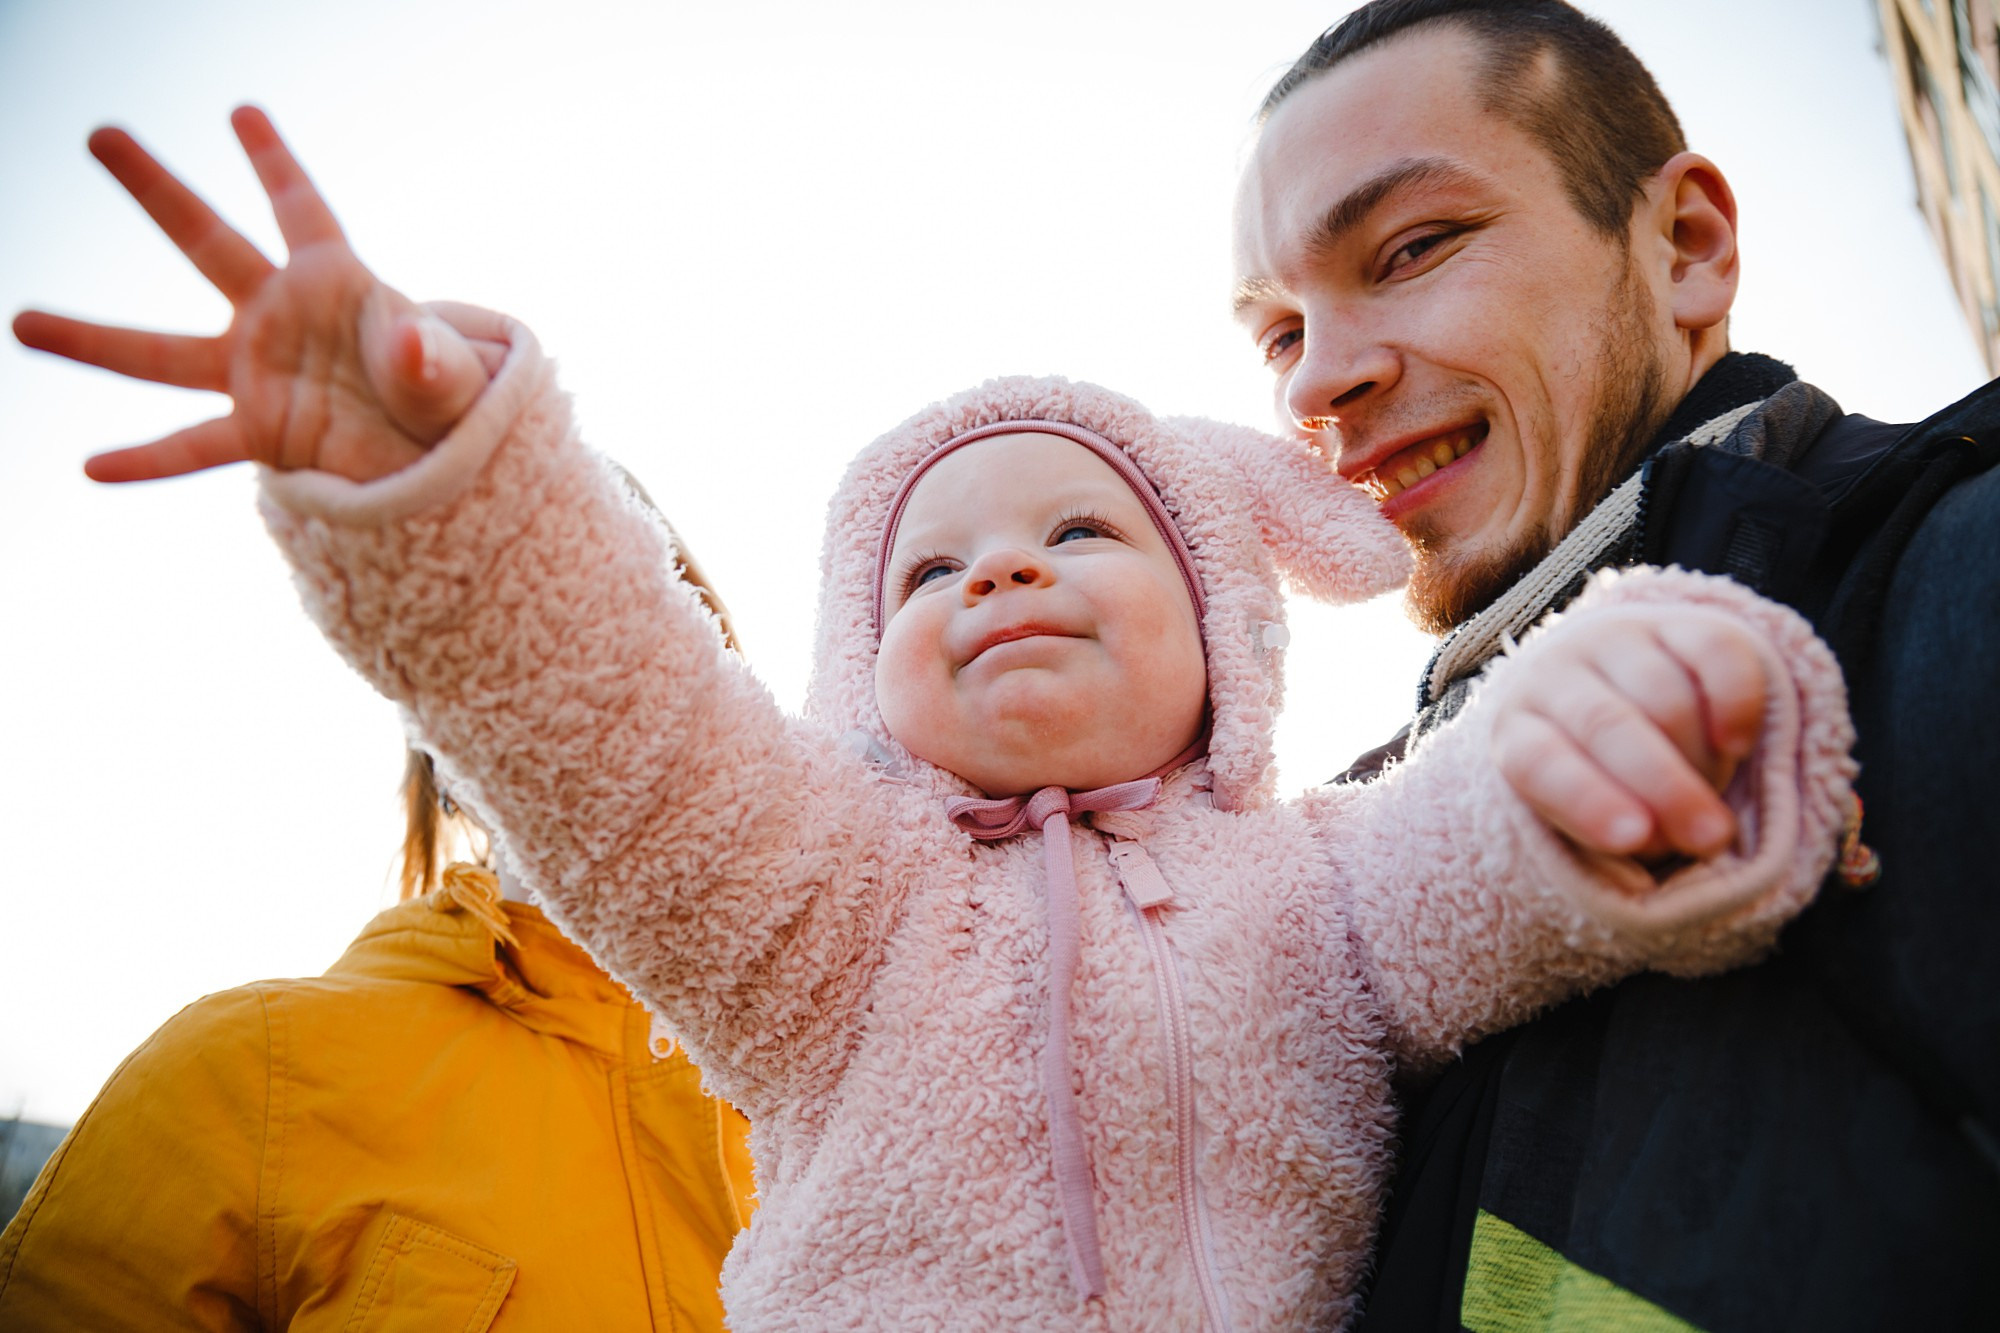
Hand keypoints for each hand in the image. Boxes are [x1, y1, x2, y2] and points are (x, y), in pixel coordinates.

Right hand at [13, 106, 491, 483]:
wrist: (444, 463)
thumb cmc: (451, 403)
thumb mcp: (452, 378)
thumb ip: (430, 357)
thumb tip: (410, 344)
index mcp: (335, 282)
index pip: (301, 208)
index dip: (274, 162)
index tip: (242, 112)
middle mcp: (280, 316)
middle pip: (208, 244)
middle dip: (156, 190)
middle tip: (100, 133)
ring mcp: (259, 374)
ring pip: (163, 354)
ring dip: (94, 341)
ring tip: (19, 323)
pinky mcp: (261, 434)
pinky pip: (194, 446)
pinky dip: (147, 459)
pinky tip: (93, 467)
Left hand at [1492, 607, 1767, 863]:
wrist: (1616, 687)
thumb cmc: (1598, 774)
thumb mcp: (1587, 810)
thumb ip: (1613, 828)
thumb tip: (1663, 836)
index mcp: (1518, 728)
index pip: (1537, 761)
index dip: (1586, 800)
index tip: (1633, 839)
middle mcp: (1556, 671)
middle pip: (1606, 723)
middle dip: (1663, 784)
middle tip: (1710, 836)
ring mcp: (1617, 637)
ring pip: (1664, 694)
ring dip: (1701, 757)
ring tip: (1714, 797)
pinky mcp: (1681, 621)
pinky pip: (1716, 653)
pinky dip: (1734, 702)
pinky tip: (1738, 744)